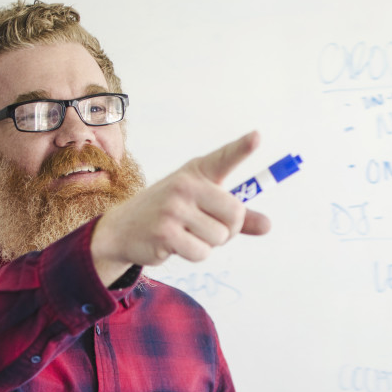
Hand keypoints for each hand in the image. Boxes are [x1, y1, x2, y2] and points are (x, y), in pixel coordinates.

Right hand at [91, 131, 271, 284]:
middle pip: (236, 215)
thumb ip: (237, 216)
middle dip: (229, 230)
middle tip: (206, 226)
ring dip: (209, 244)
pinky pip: (202, 253)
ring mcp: (173, 207)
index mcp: (198, 172)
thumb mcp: (203, 207)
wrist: (123, 228)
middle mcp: (186, 184)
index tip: (258, 137)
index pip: (224, 158)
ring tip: (186, 233)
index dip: (242, 148)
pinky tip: (176, 244)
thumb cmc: (171, 214)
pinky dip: (195, 254)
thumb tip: (268, 225)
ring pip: (220, 237)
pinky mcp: (164, 232)